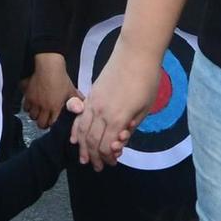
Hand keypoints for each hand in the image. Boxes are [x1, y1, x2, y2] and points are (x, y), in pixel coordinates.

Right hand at [24, 53, 79, 126]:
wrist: (48, 66)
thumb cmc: (60, 77)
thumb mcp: (71, 89)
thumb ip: (76, 99)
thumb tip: (82, 104)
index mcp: (55, 107)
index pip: (51, 124)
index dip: (52, 124)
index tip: (52, 122)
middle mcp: (44, 107)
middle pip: (40, 123)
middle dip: (43, 123)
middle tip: (45, 119)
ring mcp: (34, 102)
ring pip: (32, 116)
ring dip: (35, 115)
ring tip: (39, 112)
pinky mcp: (27, 95)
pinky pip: (25, 107)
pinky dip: (28, 107)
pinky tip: (32, 104)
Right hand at [72, 43, 163, 169]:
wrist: (135, 53)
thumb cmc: (146, 80)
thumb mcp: (144, 108)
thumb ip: (130, 127)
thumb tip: (119, 142)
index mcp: (118, 118)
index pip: (107, 146)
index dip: (108, 157)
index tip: (113, 162)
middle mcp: (101, 112)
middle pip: (92, 141)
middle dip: (94, 157)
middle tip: (98, 167)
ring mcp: (93, 103)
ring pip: (82, 130)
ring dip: (82, 147)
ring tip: (83, 159)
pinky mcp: (90, 95)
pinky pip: (78, 117)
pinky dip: (75, 130)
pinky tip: (74, 138)